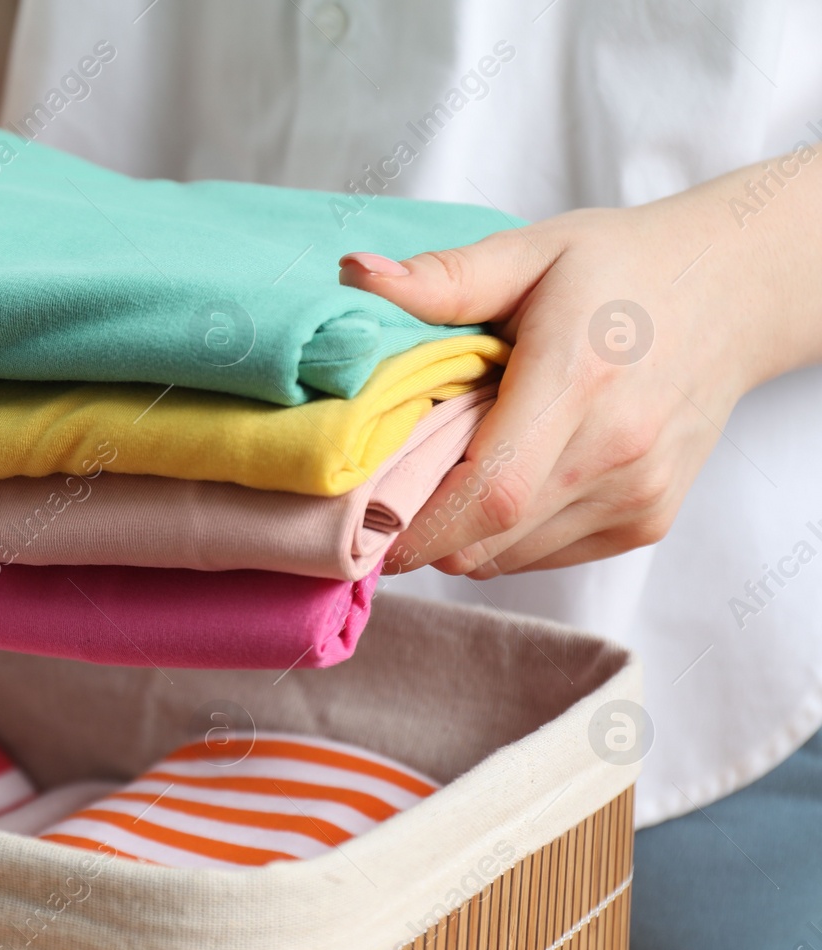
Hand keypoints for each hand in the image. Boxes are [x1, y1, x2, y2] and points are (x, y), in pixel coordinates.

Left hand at [341, 156, 821, 577]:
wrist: (731, 293)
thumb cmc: (619, 270)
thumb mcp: (529, 253)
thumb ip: (444, 278)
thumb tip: (357, 273)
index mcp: (579, 378)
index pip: (492, 490)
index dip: (419, 525)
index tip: (364, 525)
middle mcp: (618, 448)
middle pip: (492, 536)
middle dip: (421, 534)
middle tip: (380, 503)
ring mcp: (639, 494)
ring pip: (511, 557)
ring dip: (460, 537)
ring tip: (442, 481)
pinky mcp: (648, 521)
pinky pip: (546, 556)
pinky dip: (505, 538)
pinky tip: (501, 485)